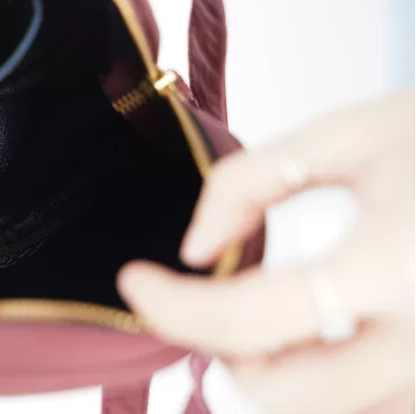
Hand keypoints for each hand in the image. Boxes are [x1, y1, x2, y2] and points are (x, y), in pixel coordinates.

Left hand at [118, 90, 414, 413]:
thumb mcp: (349, 135)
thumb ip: (252, 182)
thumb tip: (195, 249)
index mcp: (395, 268)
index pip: (248, 319)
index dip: (172, 305)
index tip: (131, 277)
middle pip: (283, 394)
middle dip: (223, 349)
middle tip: (208, 295)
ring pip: (329, 410)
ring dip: (277, 370)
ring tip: (270, 306)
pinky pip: (373, 402)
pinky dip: (330, 376)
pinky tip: (327, 325)